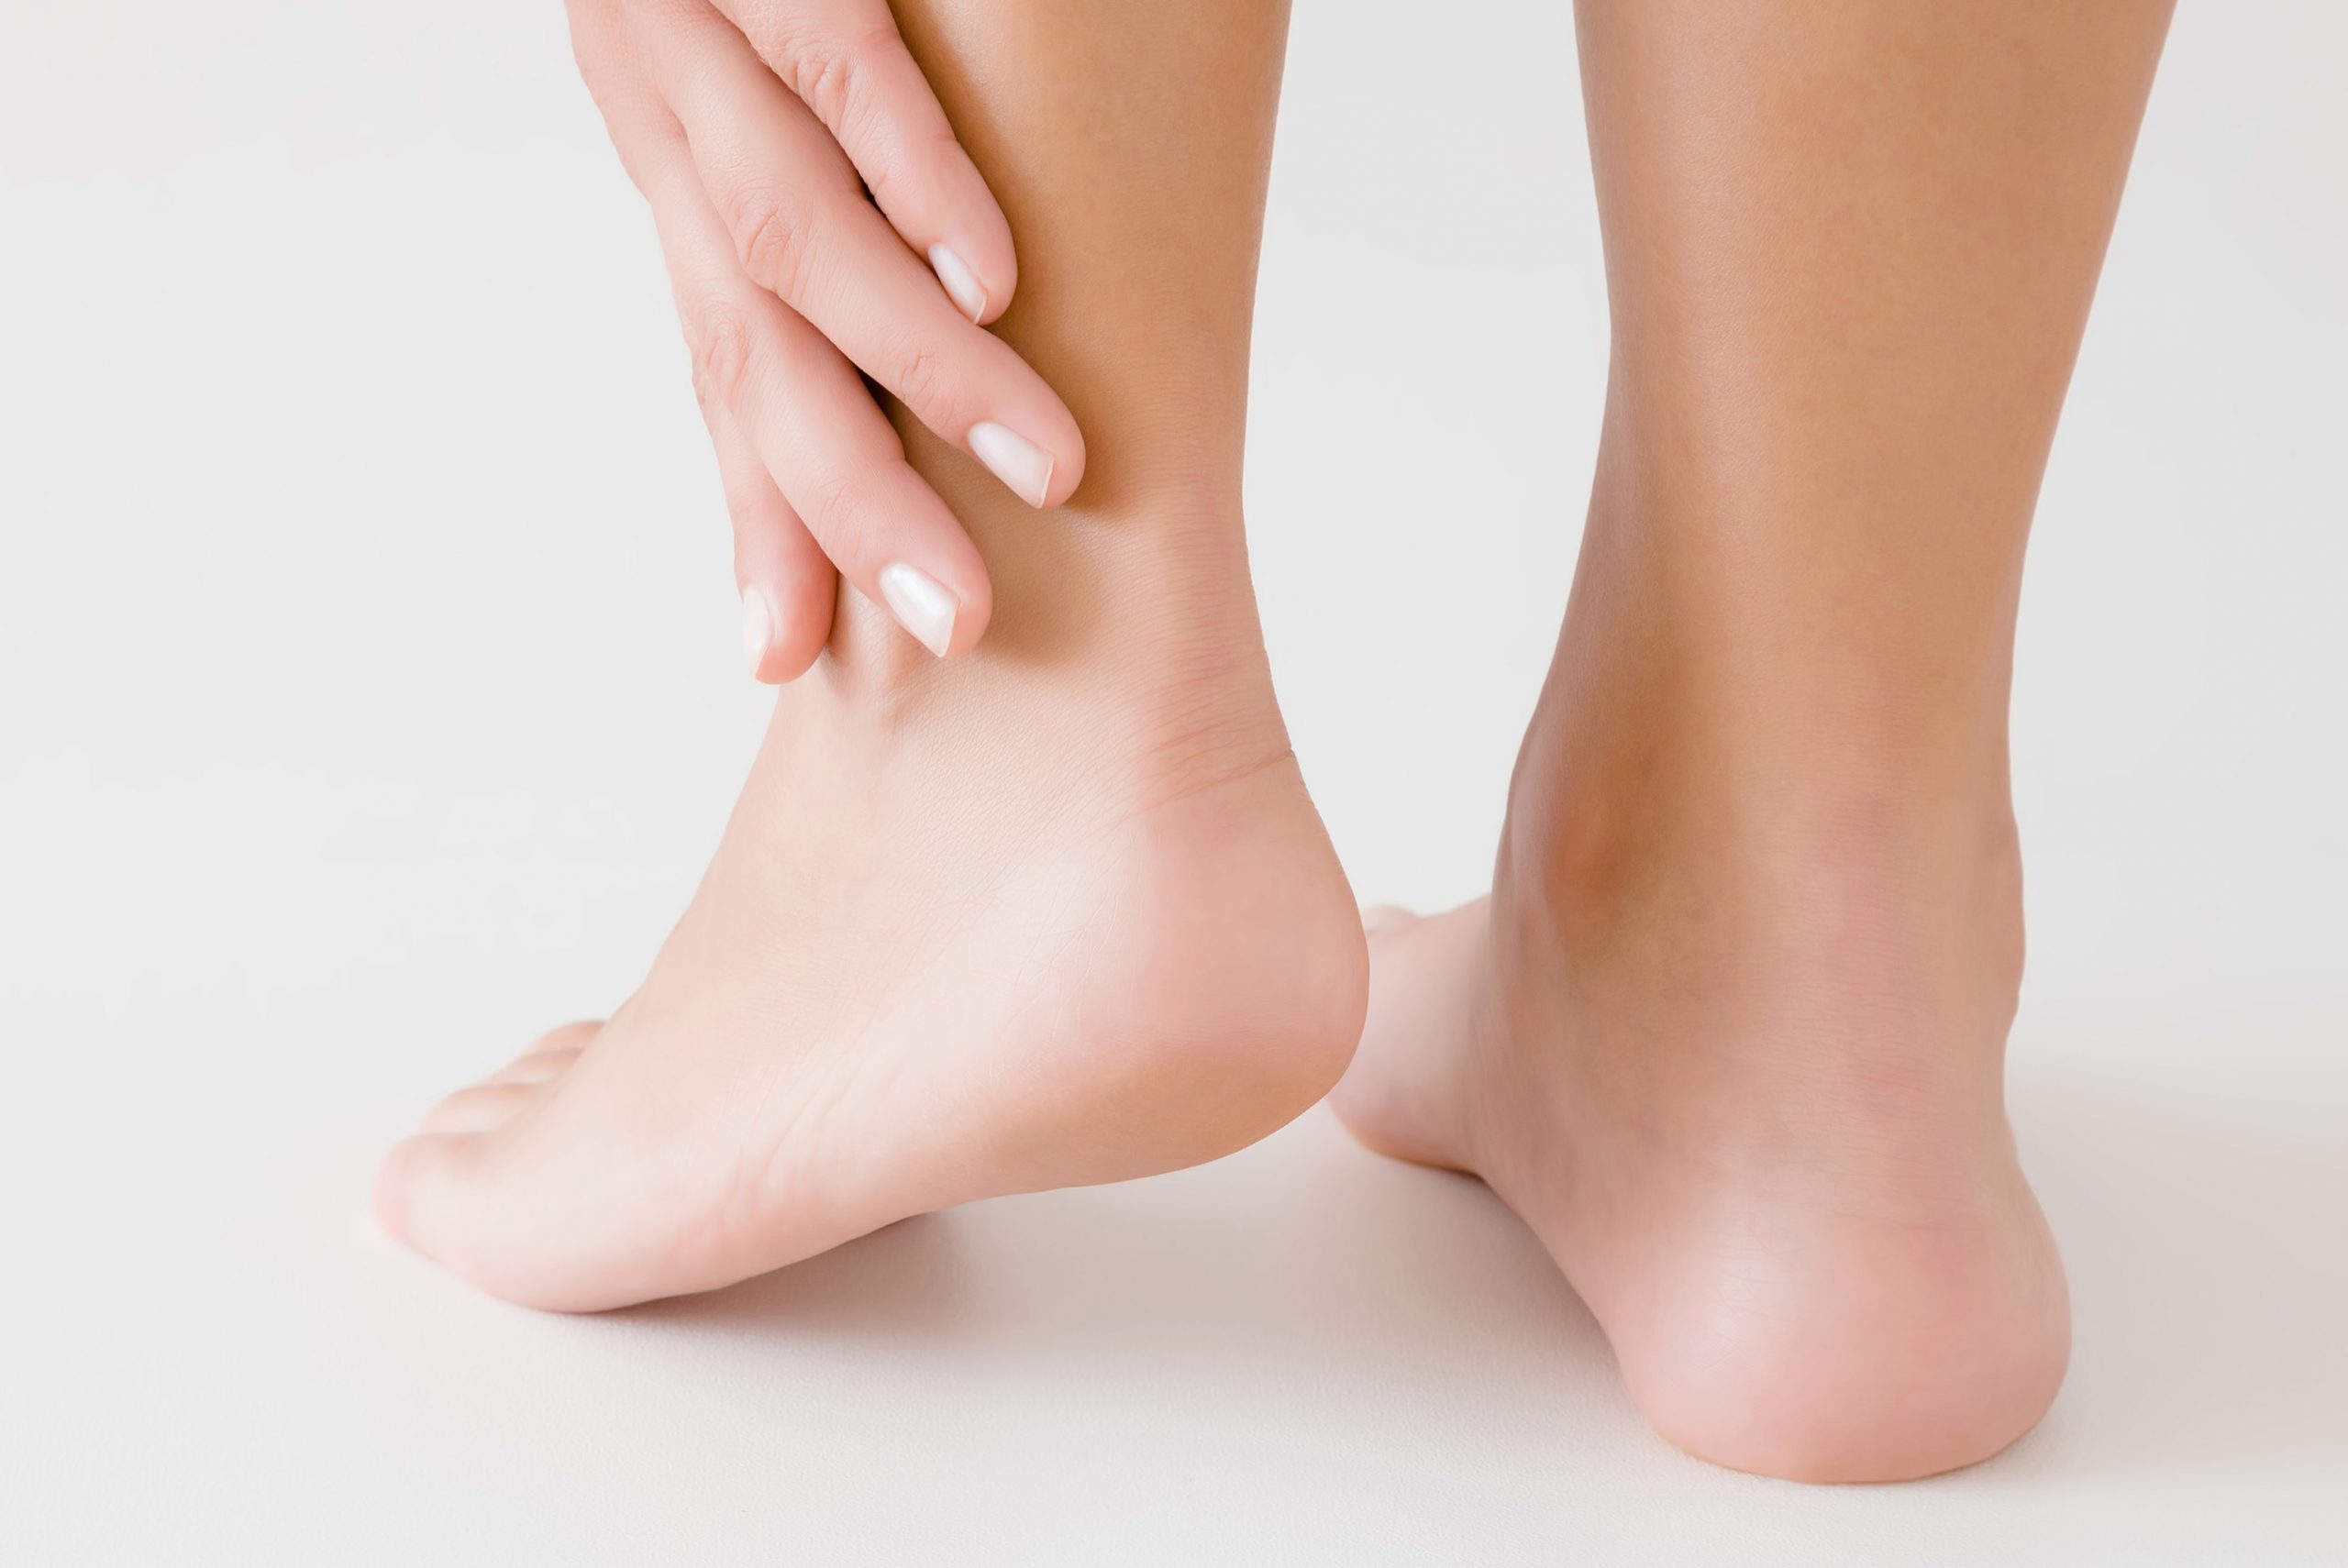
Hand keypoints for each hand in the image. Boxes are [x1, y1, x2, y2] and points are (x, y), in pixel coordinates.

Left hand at [567, 0, 1086, 674]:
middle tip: (955, 624)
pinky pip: (838, 70)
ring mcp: (701, 41)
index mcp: (683, 189)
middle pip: (755, 353)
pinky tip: (997, 275)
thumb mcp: (757, 107)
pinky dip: (918, 180)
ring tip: (1047, 472)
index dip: (754, 521)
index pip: (722, 381)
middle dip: (851, 505)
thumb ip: (839, 234)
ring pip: (800, 236)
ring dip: (926, 369)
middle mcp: (672, 134)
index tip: (786, 660)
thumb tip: (943, 354)